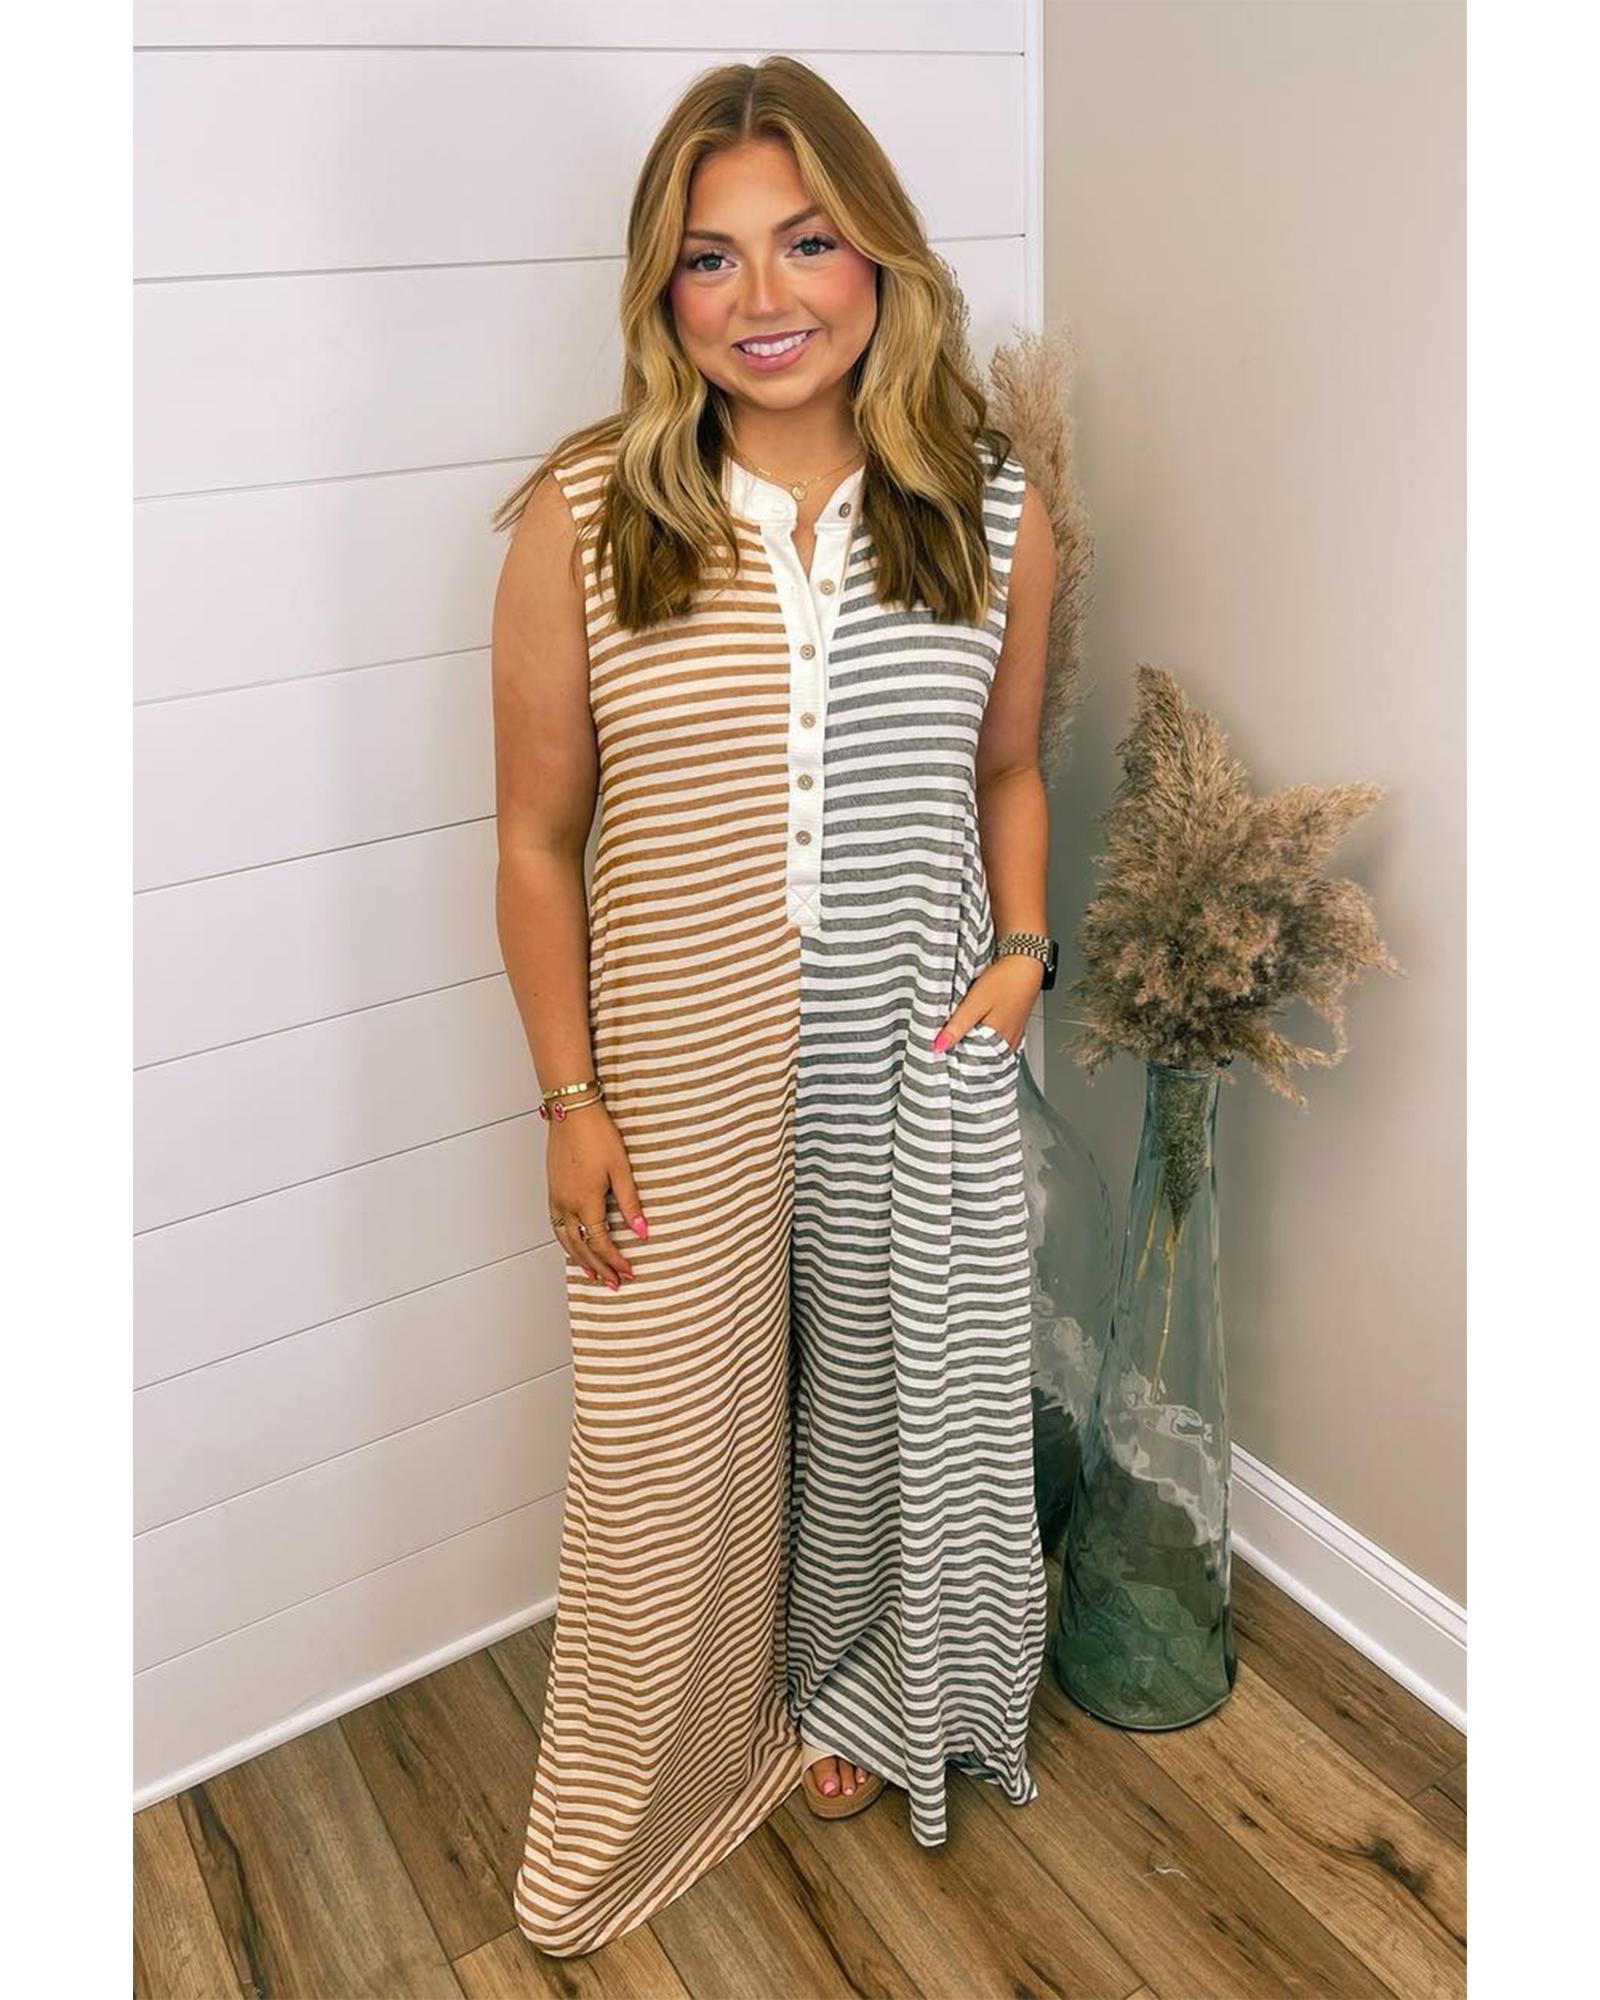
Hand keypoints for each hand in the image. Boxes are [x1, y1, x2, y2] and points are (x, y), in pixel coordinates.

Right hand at [546, 1102, 647, 1290]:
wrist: (571, 1112)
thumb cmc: (597, 1135)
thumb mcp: (621, 1169)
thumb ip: (630, 1203)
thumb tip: (642, 1232)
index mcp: (585, 1202)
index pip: (600, 1243)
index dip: (615, 1261)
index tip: (628, 1273)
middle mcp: (566, 1205)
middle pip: (581, 1248)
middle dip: (598, 1268)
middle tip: (613, 1283)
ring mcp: (556, 1198)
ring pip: (565, 1240)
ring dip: (579, 1260)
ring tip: (592, 1274)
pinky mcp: (552, 1190)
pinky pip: (556, 1226)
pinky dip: (566, 1243)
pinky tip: (573, 1245)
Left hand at [932, 954, 1042, 1054]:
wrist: (1025, 965)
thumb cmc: (1003, 981)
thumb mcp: (975, 1003)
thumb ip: (957, 1026)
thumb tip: (938, 1046)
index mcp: (995, 1041)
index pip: (968, 1062)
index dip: (951, 1057)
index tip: (939, 1051)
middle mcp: (1005, 1044)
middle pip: (978, 1059)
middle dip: (961, 1055)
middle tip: (945, 1045)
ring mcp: (1011, 1039)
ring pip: (986, 1052)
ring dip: (972, 1048)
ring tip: (959, 1038)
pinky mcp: (1013, 1031)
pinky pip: (995, 1044)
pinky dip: (983, 1041)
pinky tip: (976, 1032)